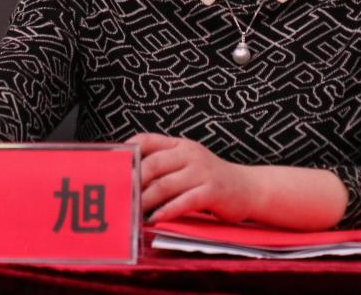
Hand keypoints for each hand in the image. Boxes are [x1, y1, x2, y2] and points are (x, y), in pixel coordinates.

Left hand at [129, 133, 256, 223]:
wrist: (248, 188)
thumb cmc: (210, 179)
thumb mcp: (188, 164)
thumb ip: (164, 165)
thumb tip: (129, 179)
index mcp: (180, 145)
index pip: (148, 140)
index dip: (128, 151)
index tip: (111, 166)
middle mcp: (190, 154)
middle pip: (153, 164)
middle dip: (133, 181)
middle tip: (117, 196)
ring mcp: (202, 172)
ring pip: (165, 185)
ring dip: (145, 200)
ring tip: (131, 212)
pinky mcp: (212, 191)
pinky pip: (184, 202)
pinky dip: (167, 211)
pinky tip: (155, 219)